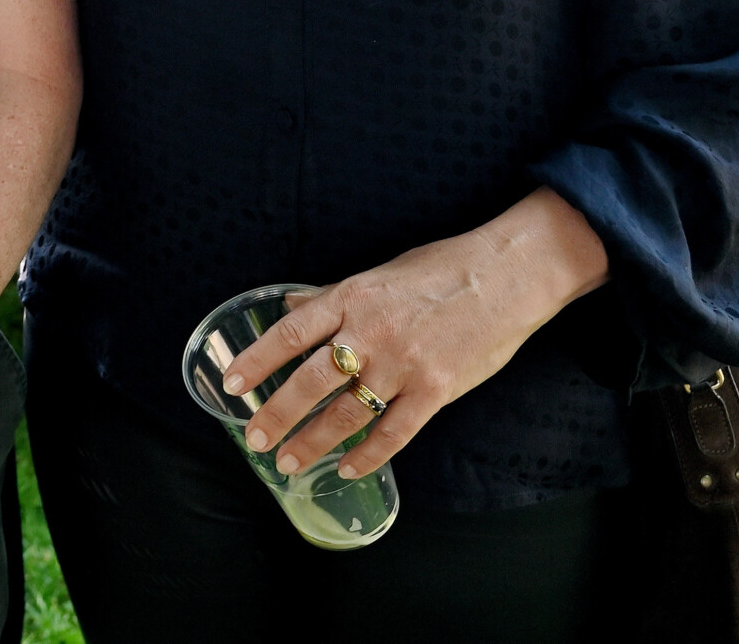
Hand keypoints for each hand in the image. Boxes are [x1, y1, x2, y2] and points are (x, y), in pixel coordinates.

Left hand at [224, 189, 608, 481]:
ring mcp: (403, 364)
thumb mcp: (378, 273)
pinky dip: (367, 455)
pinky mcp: (436, 390)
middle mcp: (370, 333)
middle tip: (255, 438)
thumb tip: (291, 303)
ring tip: (288, 461)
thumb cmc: (442, 269)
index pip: (290, 332)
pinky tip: (346, 468)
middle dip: (277, 413)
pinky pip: (394, 433)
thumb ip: (333, 295)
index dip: (257, 360)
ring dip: (313, 441)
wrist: (507, 276)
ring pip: (346, 413)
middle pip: (310, 380)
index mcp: (351, 298)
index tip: (231, 384)